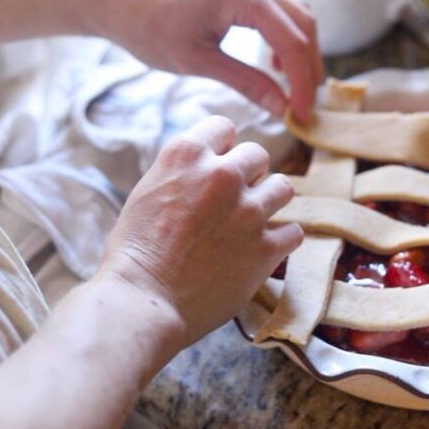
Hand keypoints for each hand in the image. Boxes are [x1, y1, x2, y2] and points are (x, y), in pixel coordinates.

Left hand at [88, 0, 323, 122]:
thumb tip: (282, 108)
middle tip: (304, 105)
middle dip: (309, 67)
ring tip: (293, 88)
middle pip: (304, 24)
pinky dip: (285, 35)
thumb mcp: (198, 62)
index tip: (302, 116)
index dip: (303, 83)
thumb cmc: (147, 27)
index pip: (293, 43)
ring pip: (295, 13)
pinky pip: (278, 8)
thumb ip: (247, 83)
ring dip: (300, 50)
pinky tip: (273, 62)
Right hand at [95, 116, 301, 344]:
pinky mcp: (266, 248)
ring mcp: (249, 211)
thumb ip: (184, 172)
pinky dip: (281, 241)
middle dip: (247, 175)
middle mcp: (223, 175)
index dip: (221, 149)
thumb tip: (208, 166)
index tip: (216, 167)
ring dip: (268, 203)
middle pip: (258, 155)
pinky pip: (293, 232)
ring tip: (250, 224)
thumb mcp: (148, 191)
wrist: (143, 301)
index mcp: (187, 154)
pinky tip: (263, 250)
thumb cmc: (134, 252)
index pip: (224, 127)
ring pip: (283, 187)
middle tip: (231, 202)